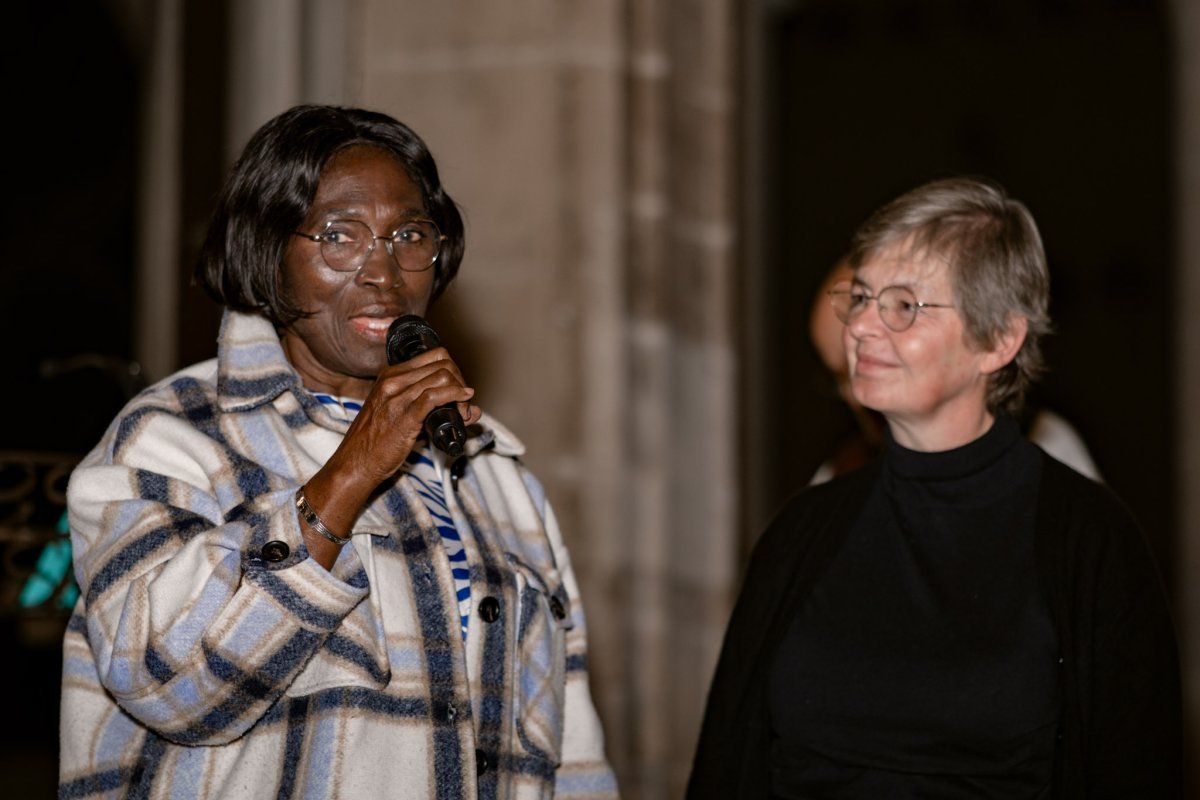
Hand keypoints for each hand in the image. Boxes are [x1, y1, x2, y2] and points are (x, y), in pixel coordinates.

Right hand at [298, 346, 480, 567]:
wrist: (355, 463)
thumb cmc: (376, 441)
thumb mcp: (396, 411)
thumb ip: (428, 403)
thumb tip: (469, 402)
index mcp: (390, 376)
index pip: (434, 356)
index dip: (454, 370)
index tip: (459, 389)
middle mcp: (393, 381)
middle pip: (442, 363)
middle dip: (461, 380)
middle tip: (464, 402)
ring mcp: (397, 397)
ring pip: (443, 377)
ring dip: (462, 393)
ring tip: (464, 412)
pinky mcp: (405, 416)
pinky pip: (436, 397)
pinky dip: (456, 398)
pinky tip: (463, 407)